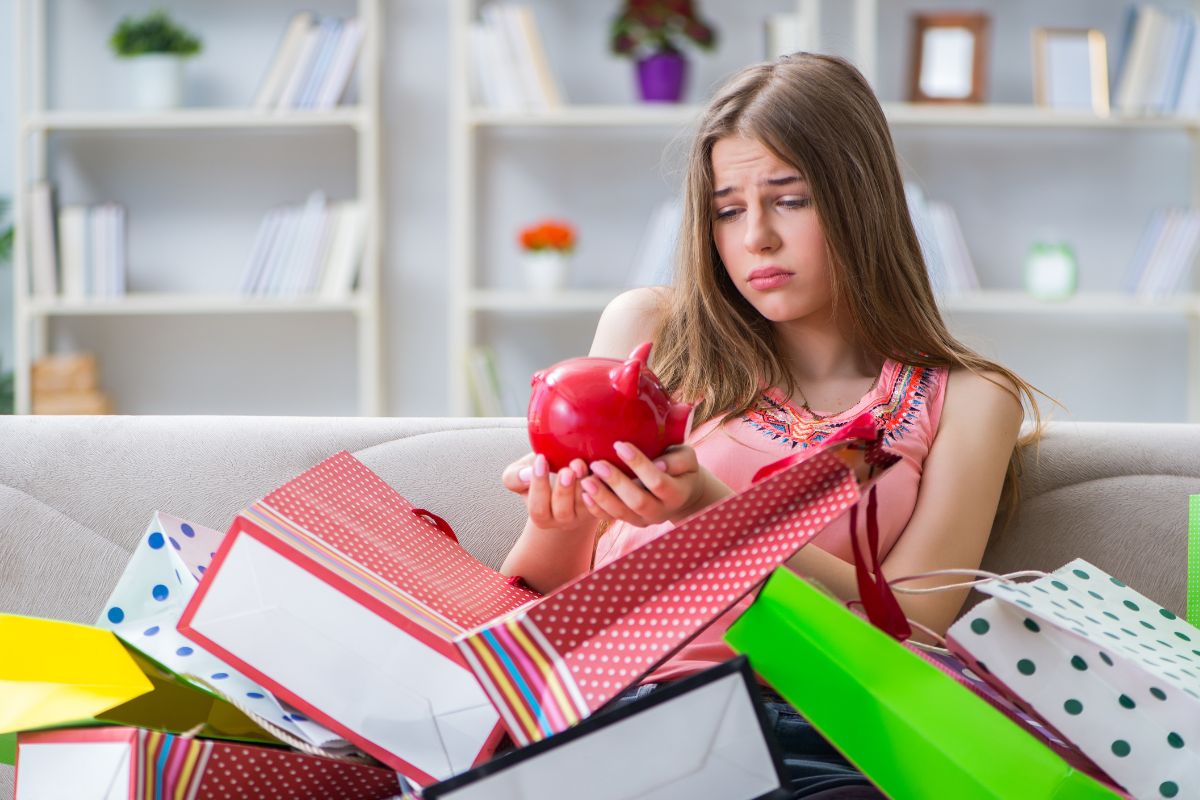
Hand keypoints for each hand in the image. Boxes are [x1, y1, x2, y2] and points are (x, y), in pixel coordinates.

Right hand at [503, 452, 602, 529]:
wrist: (567, 474)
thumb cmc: (542, 472)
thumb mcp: (521, 474)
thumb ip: (515, 476)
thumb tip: (526, 474)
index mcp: (541, 515)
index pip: (537, 508)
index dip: (538, 485)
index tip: (541, 458)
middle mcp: (563, 520)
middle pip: (563, 512)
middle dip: (564, 491)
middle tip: (567, 469)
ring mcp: (584, 515)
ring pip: (585, 507)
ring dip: (584, 486)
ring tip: (581, 465)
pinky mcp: (602, 507)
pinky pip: (604, 504)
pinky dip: (603, 489)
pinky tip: (599, 471)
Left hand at [580, 442, 726, 526]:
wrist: (683, 495)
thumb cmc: (682, 467)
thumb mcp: (688, 459)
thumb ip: (678, 460)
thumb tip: (659, 465)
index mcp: (677, 494)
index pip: (658, 481)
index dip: (639, 464)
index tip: (620, 445)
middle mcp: (661, 511)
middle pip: (637, 501)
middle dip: (616, 483)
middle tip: (597, 464)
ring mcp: (645, 520)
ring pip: (621, 514)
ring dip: (602, 497)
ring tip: (586, 480)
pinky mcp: (631, 522)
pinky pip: (611, 519)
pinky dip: (596, 509)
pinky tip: (584, 494)